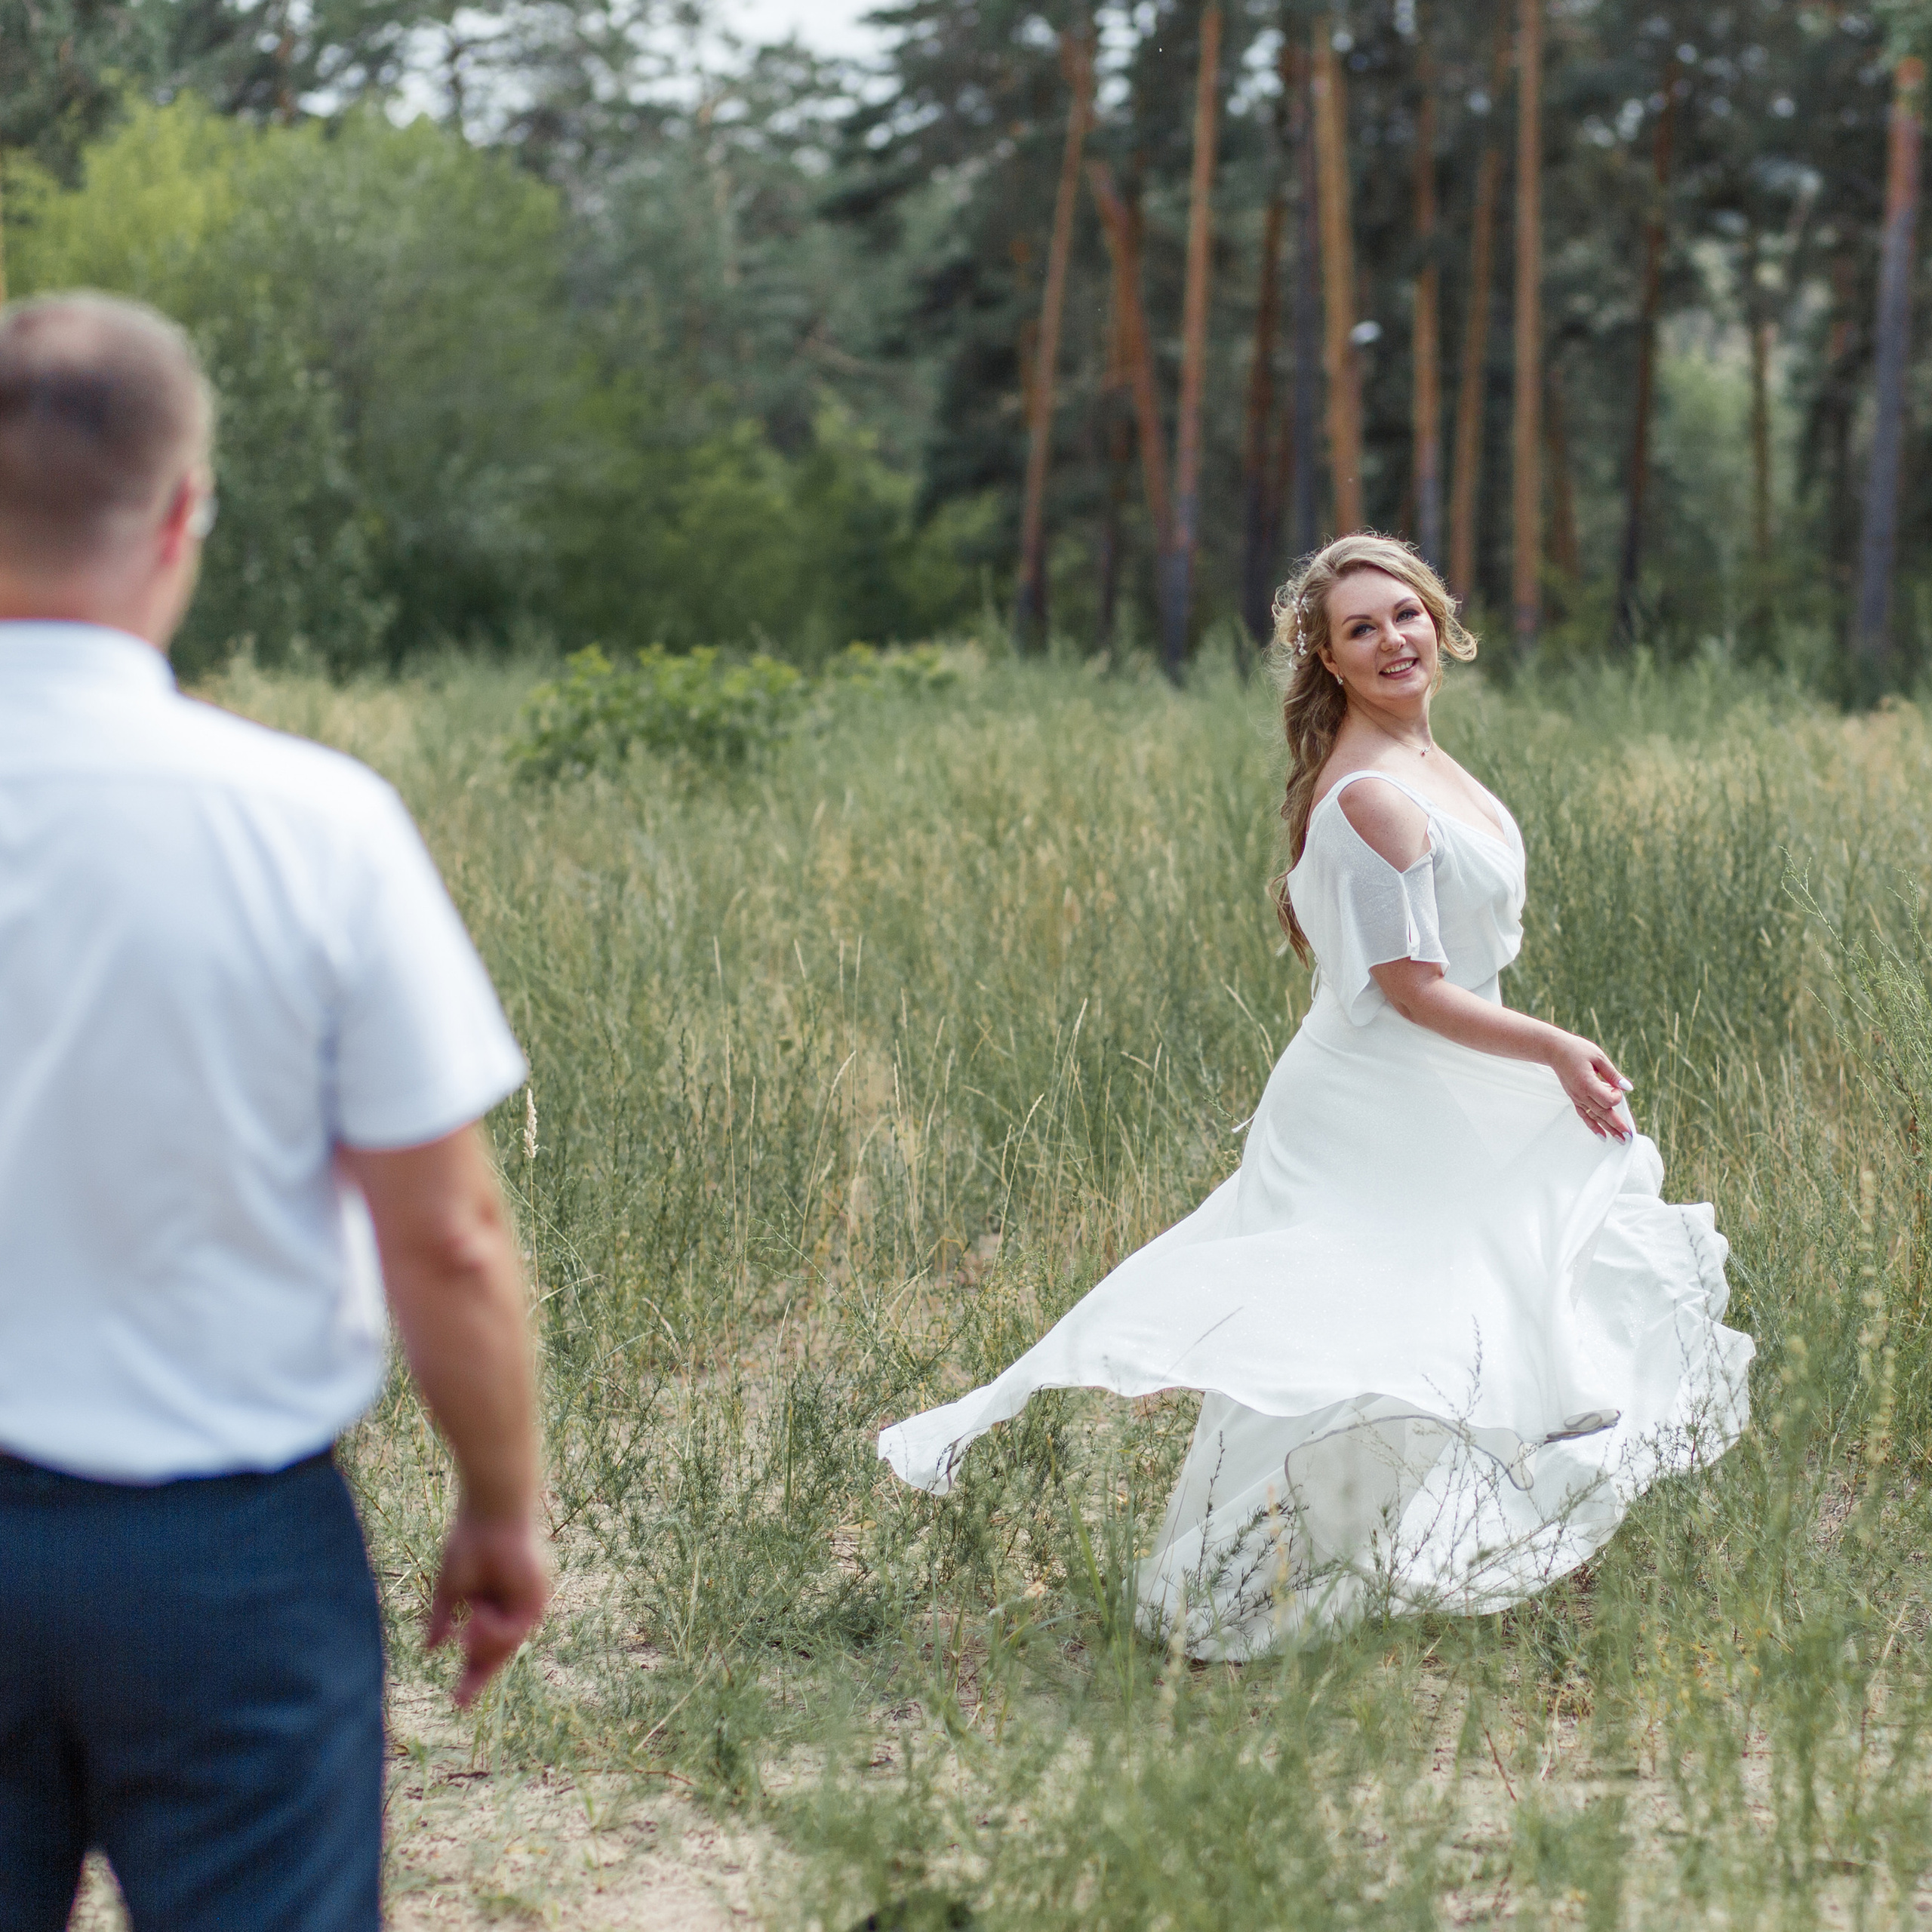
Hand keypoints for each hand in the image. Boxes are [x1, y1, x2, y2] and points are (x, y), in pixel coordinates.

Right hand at [427, 1509, 551, 1707]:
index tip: (456, 1702)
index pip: (483, 1647)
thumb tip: (430, 1650)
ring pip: (504, 1647)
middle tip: (458, 1702)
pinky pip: (512, 1633)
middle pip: (497, 1654)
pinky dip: (492, 1630)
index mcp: (492, 1604)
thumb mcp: (450, 1589)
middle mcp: (511, 1607)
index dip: (471, 1674)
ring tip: (470, 1620)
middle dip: (477, 1676)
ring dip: (482, 1641)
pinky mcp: (536, 1600)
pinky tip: (478, 1614)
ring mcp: (525, 1605)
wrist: (490, 1515)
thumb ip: (442, 1620)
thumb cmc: (468, 1543)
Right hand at [1549, 1034, 1632, 1141]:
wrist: (1554, 1050)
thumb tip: (1628, 1088)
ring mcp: (1577, 1097)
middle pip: (1603, 1113)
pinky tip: (1600, 1134)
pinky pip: (1583, 1115)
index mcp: (1587, 1083)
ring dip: (1608, 1128)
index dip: (1617, 1096)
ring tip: (1619, 1139)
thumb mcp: (1598, 1057)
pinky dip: (1592, 1125)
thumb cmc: (1576, 1050)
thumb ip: (1613, 1074)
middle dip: (1617, 1125)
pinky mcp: (1574, 1097)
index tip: (1616, 1087)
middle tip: (1629, 1136)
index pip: (1608, 1100)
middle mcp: (1581, 1094)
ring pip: (1594, 1117)